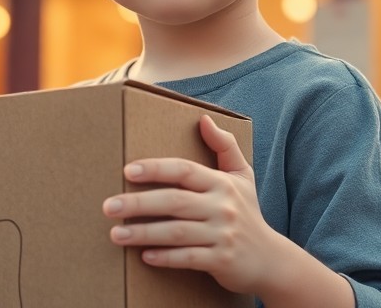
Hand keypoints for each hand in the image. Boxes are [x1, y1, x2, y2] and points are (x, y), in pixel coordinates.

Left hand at [102, 114, 275, 294]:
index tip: (127, 170)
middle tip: (108, 206)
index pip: (184, 170)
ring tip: (116, 234)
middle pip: (174, 201)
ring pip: (177, 232)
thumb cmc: (248, 213)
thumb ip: (224, 146)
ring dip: (144, 233)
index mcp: (221, 184)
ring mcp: (223, 235)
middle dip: (138, 203)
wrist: (272, 260)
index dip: (156, 168)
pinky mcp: (222, 261)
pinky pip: (189, 259)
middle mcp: (222, 207)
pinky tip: (145, 256)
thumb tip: (203, 118)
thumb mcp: (242, 177)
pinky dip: (166, 258)